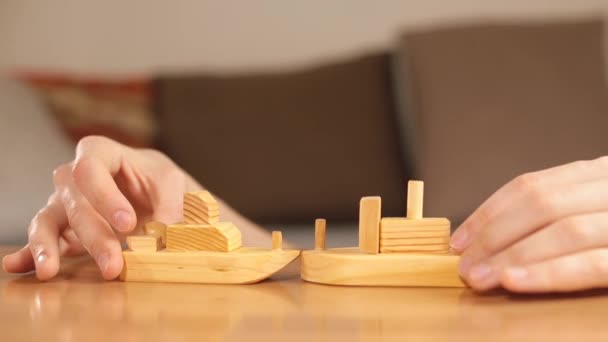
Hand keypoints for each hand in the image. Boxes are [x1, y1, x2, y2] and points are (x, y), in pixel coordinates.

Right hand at [2, 136, 190, 279]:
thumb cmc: (158, 180)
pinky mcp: (63, 228)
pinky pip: (43, 238)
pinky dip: (30, 253)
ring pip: (48, 220)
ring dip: (49, 247)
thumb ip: (169, 206)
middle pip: (74, 202)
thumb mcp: (172, 183)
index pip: (90, 168)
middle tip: (113, 265)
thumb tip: (163, 234)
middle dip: (94, 236)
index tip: (127, 224)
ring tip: (49, 270)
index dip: (104, 196)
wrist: (154, 192)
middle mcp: (74, 176)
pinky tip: (19, 266)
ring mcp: (64, 202)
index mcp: (101, 153)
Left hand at [450, 156, 607, 292]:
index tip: (459, 240)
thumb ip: (554, 214)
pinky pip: (591, 265)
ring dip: (513, 256)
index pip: (531, 187)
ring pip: (566, 232)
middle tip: (465, 265)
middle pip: (542, 205)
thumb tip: (488, 241)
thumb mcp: (592, 209)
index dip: (488, 213)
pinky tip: (514, 281)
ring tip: (479, 277)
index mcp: (598, 176)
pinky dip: (548, 273)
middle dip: (494, 236)